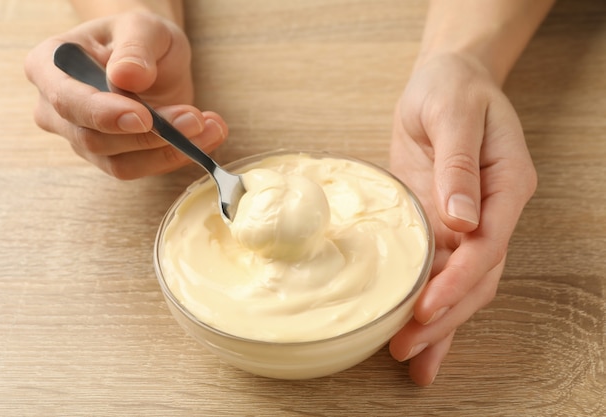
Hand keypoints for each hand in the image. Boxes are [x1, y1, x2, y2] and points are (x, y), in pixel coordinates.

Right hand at [25, 11, 227, 178]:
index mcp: (49, 66)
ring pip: (120, 163)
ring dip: (169, 151)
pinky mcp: (111, 157)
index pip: (69, 100)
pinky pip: (141, 168)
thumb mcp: (142, 27)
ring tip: (211, 128)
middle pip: (95, 138)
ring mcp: (81, 138)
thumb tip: (126, 76)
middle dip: (151, 134)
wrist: (150, 57)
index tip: (145, 117)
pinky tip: (206, 138)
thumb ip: (135, 49)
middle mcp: (56, 109)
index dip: (105, 114)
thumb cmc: (138, 37)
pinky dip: (175, 157)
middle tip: (196, 118)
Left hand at [388, 53, 536, 385]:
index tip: (426, 307)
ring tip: (408, 356)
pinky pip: (437, 268)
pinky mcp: (439, 223)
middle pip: (476, 277)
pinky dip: (427, 301)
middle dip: (445, 316)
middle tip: (407, 348)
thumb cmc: (452, 89)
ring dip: (437, 321)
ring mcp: (466, 222)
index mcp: (507, 186)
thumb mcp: (453, 114)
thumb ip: (460, 166)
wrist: (445, 81)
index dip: (458, 281)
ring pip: (459, 282)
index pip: (488, 246)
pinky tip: (413, 331)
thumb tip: (461, 220)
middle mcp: (491, 212)